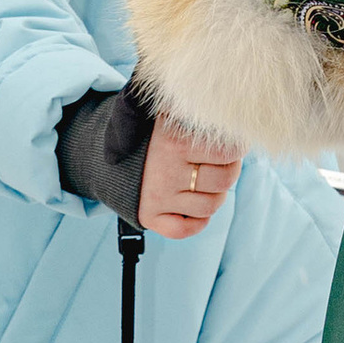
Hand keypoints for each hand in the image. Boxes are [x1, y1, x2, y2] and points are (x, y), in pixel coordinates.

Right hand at [140, 117, 241, 240]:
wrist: (107, 150)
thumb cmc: (153, 130)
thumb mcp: (172, 112)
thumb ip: (199, 112)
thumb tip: (235, 121)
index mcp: (174, 140)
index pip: (229, 151)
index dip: (236, 148)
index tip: (229, 144)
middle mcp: (165, 170)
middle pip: (224, 180)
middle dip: (229, 172)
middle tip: (218, 164)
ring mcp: (156, 195)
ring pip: (210, 206)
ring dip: (214, 196)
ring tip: (203, 182)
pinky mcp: (148, 215)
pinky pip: (185, 230)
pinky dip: (196, 222)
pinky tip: (192, 205)